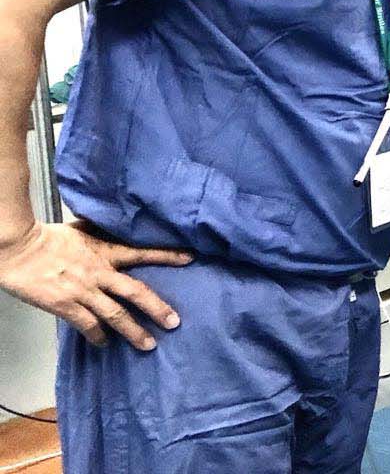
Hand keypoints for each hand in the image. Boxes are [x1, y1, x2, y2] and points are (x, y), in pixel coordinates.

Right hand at [0, 220, 191, 349]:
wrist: (18, 248)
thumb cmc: (47, 237)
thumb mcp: (81, 229)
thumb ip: (100, 233)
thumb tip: (115, 225)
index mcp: (105, 251)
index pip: (143, 252)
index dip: (167, 255)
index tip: (190, 259)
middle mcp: (100, 272)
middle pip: (136, 292)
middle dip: (157, 309)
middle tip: (174, 323)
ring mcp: (83, 290)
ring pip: (116, 314)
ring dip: (133, 331)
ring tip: (148, 345)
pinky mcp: (65, 304)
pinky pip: (87, 324)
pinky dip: (98, 336)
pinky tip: (104, 344)